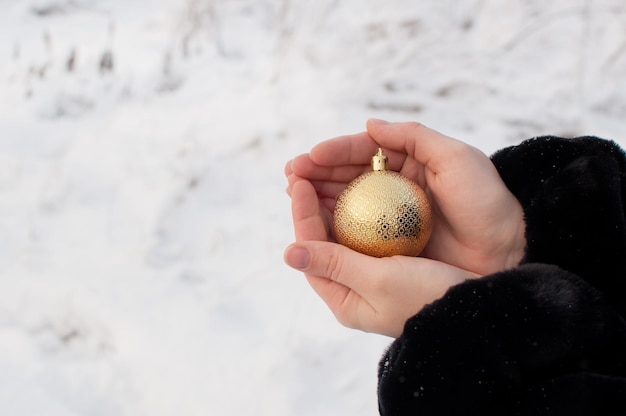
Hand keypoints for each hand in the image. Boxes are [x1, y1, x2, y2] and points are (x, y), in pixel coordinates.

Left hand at [284, 177, 475, 337]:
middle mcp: (353, 287)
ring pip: (344, 232)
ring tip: (322, 172)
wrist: (474, 310)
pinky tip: (361, 186)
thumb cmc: (426, 298)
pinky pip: (368, 230)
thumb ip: (334, 263)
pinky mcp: (393, 262)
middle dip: (311, 204)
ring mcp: (373, 274)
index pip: (311, 249)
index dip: (302, 212)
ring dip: (332, 202)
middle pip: (323, 239)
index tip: (298, 180)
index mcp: (344, 298)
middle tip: (303, 170)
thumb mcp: (378, 281)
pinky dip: (361, 207)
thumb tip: (289, 253)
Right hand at [286, 120, 525, 275]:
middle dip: (318, 174)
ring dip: (319, 198)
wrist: (506, 252)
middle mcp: (395, 187)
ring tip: (296, 195)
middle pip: (348, 176)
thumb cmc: (485, 202)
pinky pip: (355, 231)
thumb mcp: (456, 158)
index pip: (364, 151)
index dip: (335, 152)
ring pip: (347, 202)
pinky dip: (333, 226)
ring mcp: (391, 217)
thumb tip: (370, 124)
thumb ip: (413, 137)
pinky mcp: (390, 244)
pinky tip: (315, 223)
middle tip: (292, 177)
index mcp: (410, 162)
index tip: (310, 157)